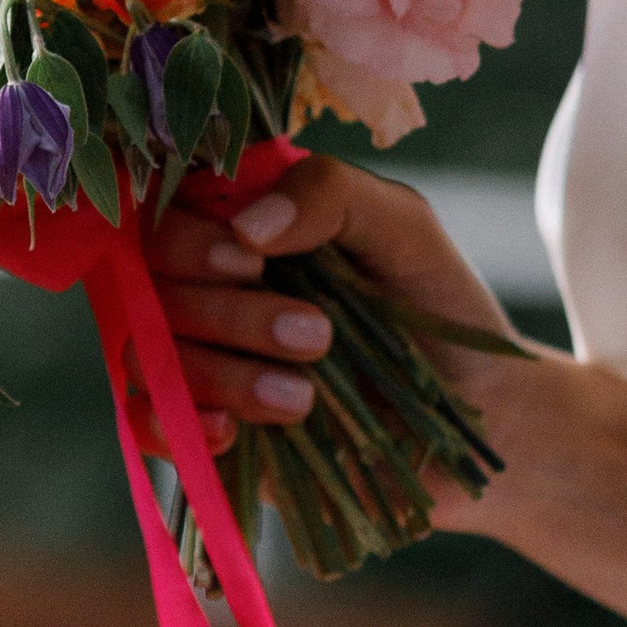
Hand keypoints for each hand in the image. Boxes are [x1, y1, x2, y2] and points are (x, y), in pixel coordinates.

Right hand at [150, 155, 556, 523]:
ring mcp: (206, 360)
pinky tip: (235, 432)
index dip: (189, 234)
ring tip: (304, 394)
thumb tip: (246, 225)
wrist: (478, 416)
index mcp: (248, 225)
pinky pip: (149, 423)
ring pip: (150, 354)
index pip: (168, 209)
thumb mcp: (404, 227)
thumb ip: (333, 194)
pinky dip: (180, 424)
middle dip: (223, 310)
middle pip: (151, 283)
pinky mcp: (210, 430)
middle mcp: (213, 287)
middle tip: (314, 333)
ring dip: (221, 373)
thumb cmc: (438, 305)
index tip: (251, 258)